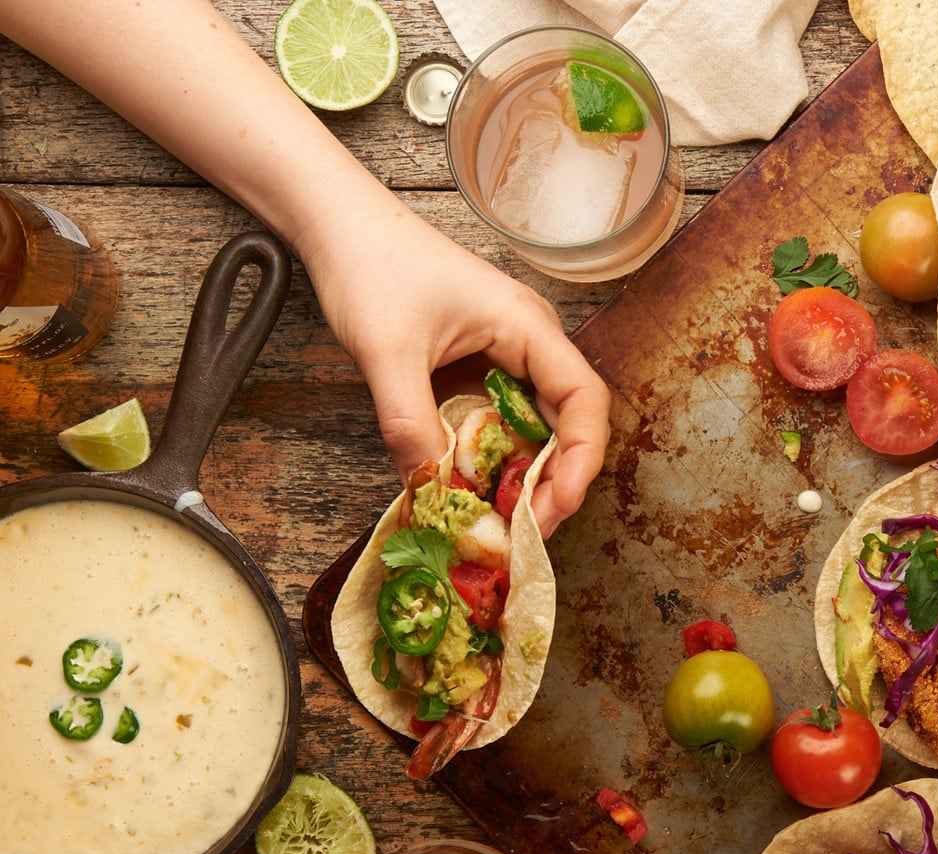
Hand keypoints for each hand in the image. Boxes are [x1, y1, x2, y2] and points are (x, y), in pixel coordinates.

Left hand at [299, 200, 609, 535]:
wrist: (337, 222)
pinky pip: (502, 420)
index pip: (584, 402)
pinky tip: (470, 485)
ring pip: (536, 426)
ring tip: (497, 518)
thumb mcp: (386, 352)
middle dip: (553, 481)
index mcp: (527, 327)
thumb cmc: (371, 263)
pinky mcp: (480, 365)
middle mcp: (529, 342)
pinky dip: (493, 458)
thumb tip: (429, 489)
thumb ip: (409, 423)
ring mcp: (507, 354)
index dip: (580, 461)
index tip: (553, 508)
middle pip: (569, 422)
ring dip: (522, 474)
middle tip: (520, 530)